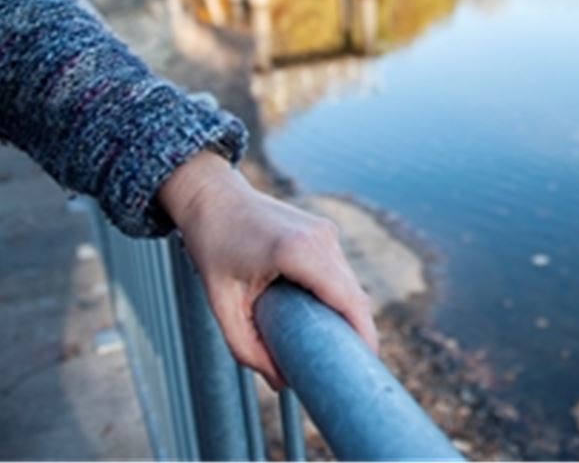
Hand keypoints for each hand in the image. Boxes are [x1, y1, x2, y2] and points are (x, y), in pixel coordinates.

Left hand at [158, 151, 378, 389]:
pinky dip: (339, 294)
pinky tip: (325, 314)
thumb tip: (280, 382)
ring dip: (348, 312)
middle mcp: (320, 238)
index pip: (347, 299)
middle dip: (358, 330)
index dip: (363, 333)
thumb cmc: (213, 246)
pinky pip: (340, 270)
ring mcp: (325, 231)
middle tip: (348, 365)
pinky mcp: (324, 230)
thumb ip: (247, 347)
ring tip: (336, 344)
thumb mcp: (223, 304)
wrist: (212, 196)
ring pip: (350, 282)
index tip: (366, 363)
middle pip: (354, 294)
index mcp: (297, 252)